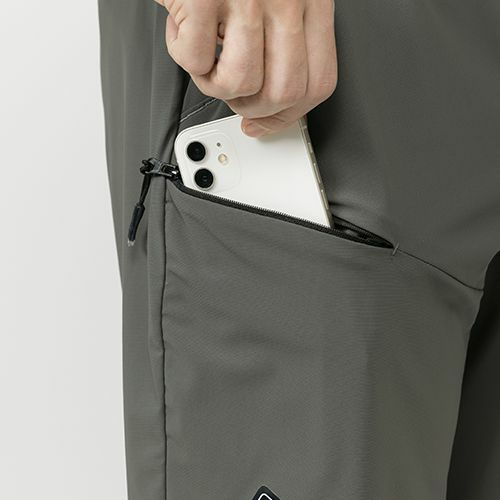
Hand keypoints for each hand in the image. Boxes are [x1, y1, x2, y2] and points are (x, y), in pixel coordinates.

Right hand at [154, 0, 336, 136]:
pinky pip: (196, 61)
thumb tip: (273, 104)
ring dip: (214, 84)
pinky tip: (185, 30)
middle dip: (251, 107)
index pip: (317, 84)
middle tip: (234, 93)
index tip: (267, 122)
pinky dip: (183, 54)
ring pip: (241, 84)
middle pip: (283, 93)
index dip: (289, 115)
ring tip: (207, 59)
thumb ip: (285, 43)